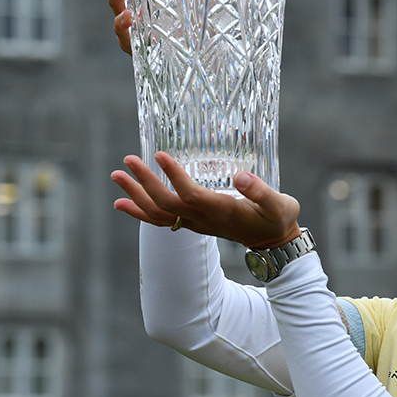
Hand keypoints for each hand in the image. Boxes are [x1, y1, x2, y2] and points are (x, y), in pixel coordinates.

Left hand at [110, 152, 301, 248]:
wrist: (274, 242)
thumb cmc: (278, 218)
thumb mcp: (279, 203)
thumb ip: (260, 190)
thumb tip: (239, 175)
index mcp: (222, 211)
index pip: (190, 195)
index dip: (174, 176)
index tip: (159, 155)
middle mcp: (204, 219)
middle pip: (166, 204)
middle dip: (144, 183)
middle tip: (128, 160)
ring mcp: (196, 223)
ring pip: (159, 213)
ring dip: (136, 195)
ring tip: (117, 175)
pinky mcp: (193, 223)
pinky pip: (161, 221)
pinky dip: (139, 212)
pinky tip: (123, 202)